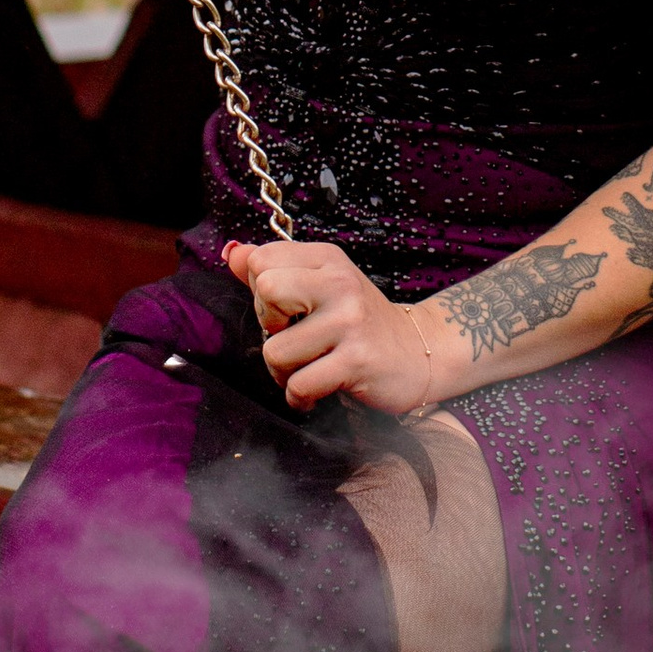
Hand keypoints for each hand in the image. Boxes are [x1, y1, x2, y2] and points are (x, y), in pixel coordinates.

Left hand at [224, 237, 446, 414]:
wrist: (420, 352)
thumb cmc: (360, 322)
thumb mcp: (321, 285)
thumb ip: (275, 270)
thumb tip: (232, 254)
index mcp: (327, 259)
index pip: (261, 259)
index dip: (262, 292)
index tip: (287, 310)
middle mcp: (340, 282)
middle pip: (265, 290)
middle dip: (268, 326)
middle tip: (293, 337)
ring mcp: (350, 321)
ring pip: (276, 350)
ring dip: (283, 372)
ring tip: (307, 370)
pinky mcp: (357, 360)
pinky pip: (299, 384)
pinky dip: (300, 397)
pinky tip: (317, 392)